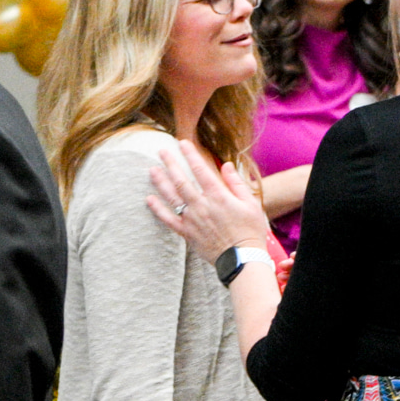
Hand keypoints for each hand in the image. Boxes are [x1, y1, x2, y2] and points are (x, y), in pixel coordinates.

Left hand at [143, 139, 269, 259]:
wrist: (242, 258)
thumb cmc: (250, 230)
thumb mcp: (250, 203)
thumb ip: (236, 183)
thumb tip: (226, 165)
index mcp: (219, 196)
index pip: (201, 170)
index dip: (190, 155)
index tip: (182, 142)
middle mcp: (202, 205)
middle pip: (182, 180)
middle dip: (171, 164)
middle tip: (161, 151)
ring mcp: (192, 219)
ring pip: (171, 197)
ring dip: (160, 182)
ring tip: (151, 170)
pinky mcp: (186, 232)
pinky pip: (168, 219)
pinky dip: (157, 209)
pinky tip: (149, 198)